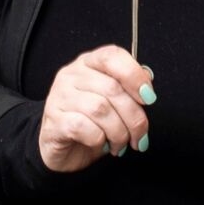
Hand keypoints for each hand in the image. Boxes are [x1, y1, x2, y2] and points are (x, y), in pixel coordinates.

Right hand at [37, 45, 154, 172]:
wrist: (62, 149)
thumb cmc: (92, 123)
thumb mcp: (112, 103)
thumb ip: (128, 89)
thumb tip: (147, 83)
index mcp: (88, 63)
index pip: (112, 56)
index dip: (135, 75)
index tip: (149, 98)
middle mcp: (71, 75)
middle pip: (112, 88)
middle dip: (134, 117)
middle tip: (140, 136)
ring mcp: (60, 97)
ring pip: (100, 109)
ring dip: (118, 132)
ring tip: (120, 144)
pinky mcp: (54, 121)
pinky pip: (84, 127)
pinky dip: (99, 139)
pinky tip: (101, 144)